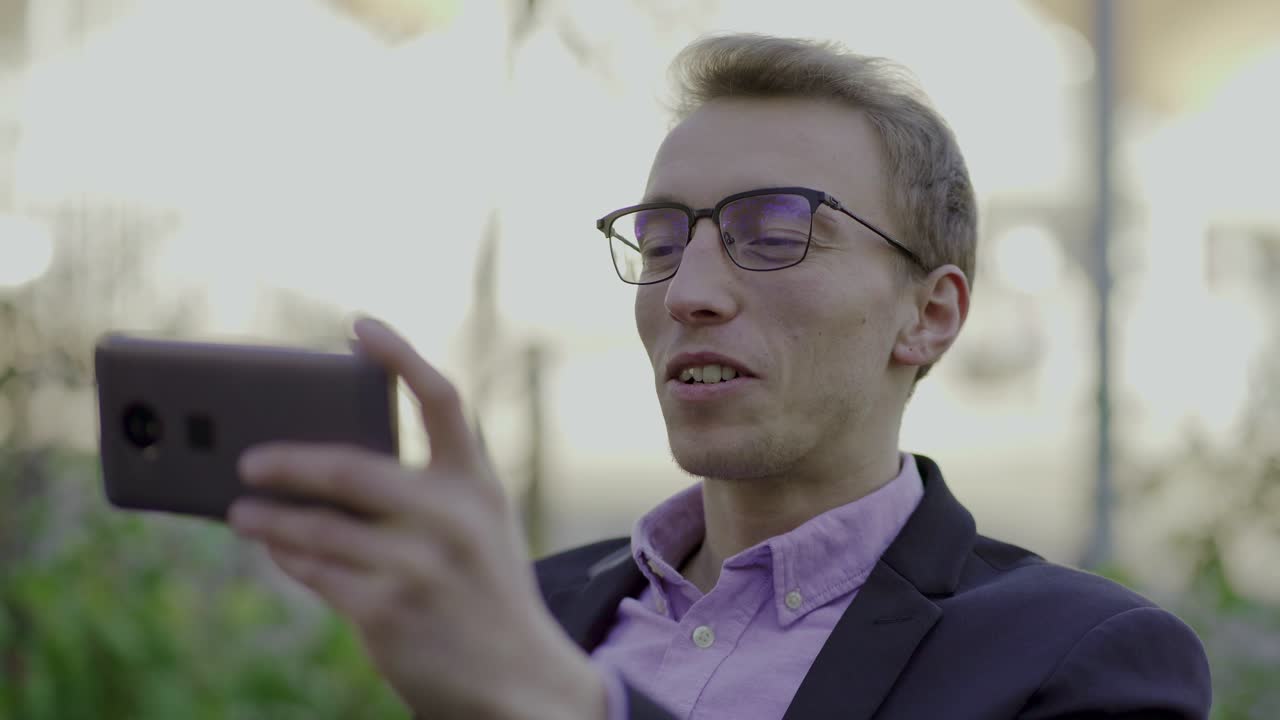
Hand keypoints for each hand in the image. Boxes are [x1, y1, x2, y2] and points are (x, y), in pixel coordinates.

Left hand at [228, 317, 605, 719]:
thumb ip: (430, 486)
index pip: (442, 398)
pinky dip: (288, 557)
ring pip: (318, 527)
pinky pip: (316, 572)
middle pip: (352, 466)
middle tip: (248, 459)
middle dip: (289, 460)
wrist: (522, 681)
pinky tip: (276, 548)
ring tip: (241, 512)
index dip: (400, 355)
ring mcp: (419, 566)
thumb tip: (327, 458)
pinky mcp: (387, 613)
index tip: (358, 326)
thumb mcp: (482, 526)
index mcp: (477, 484)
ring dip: (269, 518)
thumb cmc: (485, 591)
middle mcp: (452, 518)